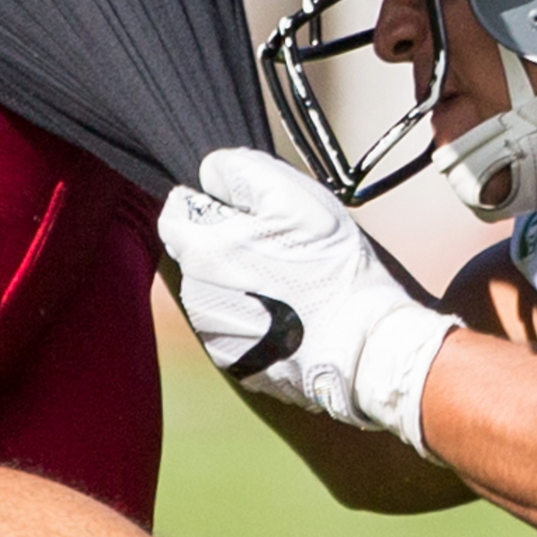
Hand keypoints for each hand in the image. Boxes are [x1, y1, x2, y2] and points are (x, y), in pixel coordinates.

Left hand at [159, 147, 457, 448]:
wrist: (362, 344)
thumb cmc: (330, 268)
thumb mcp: (292, 197)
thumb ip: (239, 172)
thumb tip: (209, 173)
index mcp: (202, 253)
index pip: (175, 214)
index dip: (208, 203)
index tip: (245, 211)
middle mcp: (197, 299)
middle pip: (196, 254)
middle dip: (225, 243)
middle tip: (276, 245)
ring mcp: (215, 336)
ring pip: (214, 292)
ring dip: (239, 280)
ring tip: (288, 282)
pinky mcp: (238, 364)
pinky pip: (234, 327)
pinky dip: (253, 317)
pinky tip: (289, 313)